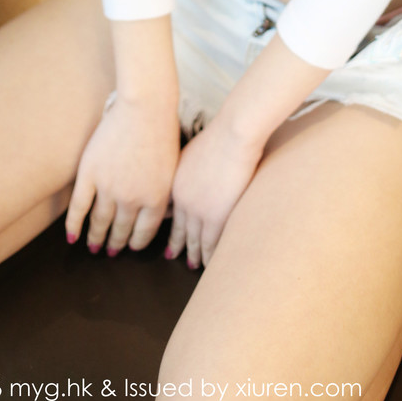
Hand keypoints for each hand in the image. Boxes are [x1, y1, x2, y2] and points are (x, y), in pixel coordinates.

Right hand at [65, 93, 180, 254]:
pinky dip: (74, 224)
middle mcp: (132, 199)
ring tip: (92, 247)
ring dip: (95, 238)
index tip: (130, 247)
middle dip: (115, 244)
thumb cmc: (164, 132)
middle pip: (120, 230)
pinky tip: (72, 237)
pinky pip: (78, 207)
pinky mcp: (89, 173)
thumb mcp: (173, 170)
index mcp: (155, 200)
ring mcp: (108, 187)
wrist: (146, 107)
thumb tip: (161, 216)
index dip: (135, 243)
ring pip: (99, 222)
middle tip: (110, 251)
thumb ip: (164, 194)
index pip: (143, 233)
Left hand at [166, 117, 263, 269]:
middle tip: (173, 256)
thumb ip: (187, 170)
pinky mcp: (215, 218)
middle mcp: (181, 200)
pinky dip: (209, 257)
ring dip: (193, 254)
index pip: (169, 213)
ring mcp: (197, 211)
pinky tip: (209, 264)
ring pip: (193, 241)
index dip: (170, 227)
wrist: (233, 135)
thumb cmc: (220, 136)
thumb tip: (188, 178)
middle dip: (176, 245)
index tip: (168, 237)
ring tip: (194, 265)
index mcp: (174, 184)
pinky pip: (209, 245)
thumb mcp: (193, 152)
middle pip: (178, 230)